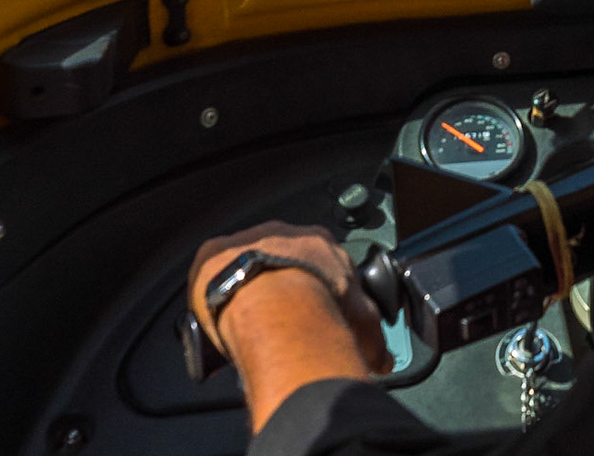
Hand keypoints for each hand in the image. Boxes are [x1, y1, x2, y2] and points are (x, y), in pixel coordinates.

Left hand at [188, 221, 390, 375]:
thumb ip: (371, 337)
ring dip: (244, 288)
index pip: (317, 261)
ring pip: (244, 264)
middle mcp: (283, 232)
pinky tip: (214, 319)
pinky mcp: (213, 252)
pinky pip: (211, 271)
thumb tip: (382, 360)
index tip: (311, 311)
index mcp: (319, 241)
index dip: (314, 288)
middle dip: (278, 287)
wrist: (277, 298)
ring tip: (244, 324)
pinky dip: (212, 292)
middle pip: (278, 259)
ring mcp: (245, 240)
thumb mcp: (361, 320)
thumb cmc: (323, 303)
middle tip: (275, 321)